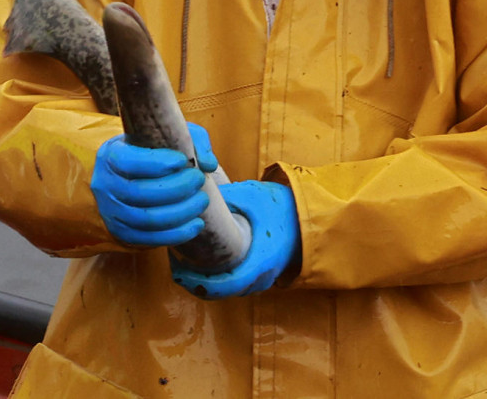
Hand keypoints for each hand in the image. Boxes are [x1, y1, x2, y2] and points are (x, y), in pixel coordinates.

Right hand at [91, 124, 218, 247]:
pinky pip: (150, 239)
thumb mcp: (168, 136)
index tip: (183, 160)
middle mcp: (105, 185)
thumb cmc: (152, 151)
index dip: (158, 163)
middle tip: (198, 179)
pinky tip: (197, 223)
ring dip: (181, 212)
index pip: (129, 162)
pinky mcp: (123, 233)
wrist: (129, 176)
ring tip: (203, 200)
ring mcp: (112, 212)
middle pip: (141, 193)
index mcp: (111, 156)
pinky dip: (177, 234)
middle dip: (176, 188)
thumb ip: (193, 140)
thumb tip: (208, 164)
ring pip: (147, 219)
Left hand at [170, 180, 300, 298]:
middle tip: (175, 266)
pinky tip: (205, 263)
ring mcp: (265, 278)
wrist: (311, 211)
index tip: (178, 270)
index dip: (197, 283)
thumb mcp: (250, 196)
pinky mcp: (264, 272)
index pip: (224, 287)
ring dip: (207, 281)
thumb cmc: (282, 204)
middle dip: (196, 282)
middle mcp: (262, 277)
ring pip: (230, 289)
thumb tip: (193, 194)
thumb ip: (224, 198)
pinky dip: (220, 278)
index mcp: (259, 262)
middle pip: (223, 292)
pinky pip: (238, 283)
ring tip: (184, 263)